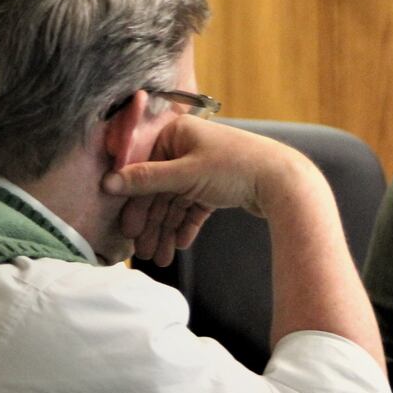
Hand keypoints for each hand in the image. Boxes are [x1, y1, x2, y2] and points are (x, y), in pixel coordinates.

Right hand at [101, 116, 309, 265]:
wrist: (284, 182)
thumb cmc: (236, 168)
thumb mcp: (185, 174)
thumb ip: (146, 180)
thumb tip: (107, 182)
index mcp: (177, 133)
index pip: (144, 170)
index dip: (135, 204)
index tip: (128, 231)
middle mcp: (188, 147)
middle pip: (160, 190)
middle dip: (152, 224)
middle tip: (143, 253)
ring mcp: (204, 167)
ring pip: (177, 203)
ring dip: (167, 231)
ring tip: (161, 259)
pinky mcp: (217, 185)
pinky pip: (194, 207)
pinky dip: (186, 226)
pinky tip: (179, 246)